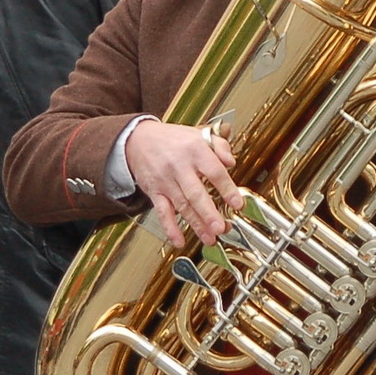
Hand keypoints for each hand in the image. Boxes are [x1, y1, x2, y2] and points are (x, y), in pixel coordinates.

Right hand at [123, 120, 242, 246]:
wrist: (138, 140)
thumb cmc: (174, 139)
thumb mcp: (200, 134)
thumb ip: (221, 146)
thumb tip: (231, 162)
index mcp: (195, 151)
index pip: (214, 172)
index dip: (227, 189)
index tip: (238, 204)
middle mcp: (179, 167)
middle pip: (195, 193)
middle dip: (209, 213)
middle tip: (221, 227)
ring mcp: (165, 181)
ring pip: (181, 206)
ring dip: (196, 224)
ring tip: (210, 238)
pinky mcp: (154, 192)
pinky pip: (162, 212)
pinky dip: (170, 228)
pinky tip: (179, 240)